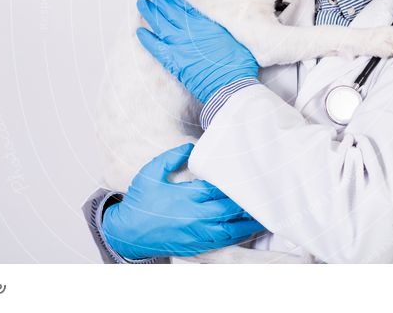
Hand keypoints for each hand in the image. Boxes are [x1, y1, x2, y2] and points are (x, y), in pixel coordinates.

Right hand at [102, 143, 263, 259]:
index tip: (249, 175)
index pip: (217, 189)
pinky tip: (248, 229)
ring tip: (264, 213)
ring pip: (230, 229)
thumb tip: (192, 146)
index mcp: (185, 196)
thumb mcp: (151, 172)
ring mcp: (196, 234)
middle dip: (247, 203)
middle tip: (265, 193)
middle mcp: (193, 217)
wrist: (127, 232)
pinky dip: (237, 236)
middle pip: (228, 210)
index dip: (234, 183)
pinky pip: (222, 242)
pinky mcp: (196, 246)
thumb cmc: (140, 201)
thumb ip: (172, 156)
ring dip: (248, 222)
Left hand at [135, 0, 257, 103]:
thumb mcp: (234, 33)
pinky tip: (139, 31)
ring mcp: (179, 45)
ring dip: (149, 12)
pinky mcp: (174, 61)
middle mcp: (189, 30)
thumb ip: (222, 22)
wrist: (232, 84)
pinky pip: (155, 48)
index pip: (183, 2)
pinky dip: (147, 39)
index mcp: (204, 22)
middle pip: (168, 9)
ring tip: (141, 1)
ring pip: (159, 24)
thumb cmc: (239, 61)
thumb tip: (219, 12)